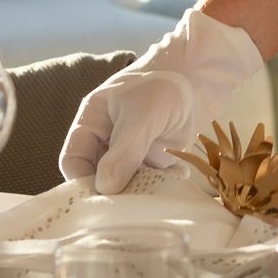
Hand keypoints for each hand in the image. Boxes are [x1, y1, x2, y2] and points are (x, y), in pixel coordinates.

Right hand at [59, 8, 261, 194]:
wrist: (204, 72)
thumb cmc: (165, 84)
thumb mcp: (142, 115)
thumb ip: (124, 151)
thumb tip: (105, 188)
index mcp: (92, 121)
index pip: (73, 159)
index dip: (80, 180)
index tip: (98, 198)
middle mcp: (108, 137)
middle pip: (97, 174)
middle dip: (111, 191)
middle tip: (127, 206)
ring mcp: (132, 148)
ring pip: (125, 180)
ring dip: (138, 190)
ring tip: (155, 194)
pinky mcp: (156, 155)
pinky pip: (151, 178)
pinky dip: (161, 183)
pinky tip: (177, 177)